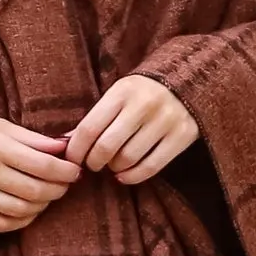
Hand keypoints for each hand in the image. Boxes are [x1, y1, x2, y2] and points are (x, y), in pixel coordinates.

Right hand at [0, 105, 81, 231]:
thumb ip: (29, 137)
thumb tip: (63, 147)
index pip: (44, 166)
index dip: (66, 171)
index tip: (75, 169)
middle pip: (37, 191)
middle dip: (59, 189)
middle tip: (65, 183)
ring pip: (22, 211)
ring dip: (43, 205)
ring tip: (48, 194)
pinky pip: (2, 224)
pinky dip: (22, 220)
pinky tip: (29, 209)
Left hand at [62, 74, 199, 186]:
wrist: (190, 78)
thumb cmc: (144, 91)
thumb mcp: (119, 94)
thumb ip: (96, 117)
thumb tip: (64, 142)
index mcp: (122, 91)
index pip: (89, 128)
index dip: (75, 150)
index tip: (72, 159)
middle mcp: (144, 105)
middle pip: (106, 147)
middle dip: (93, 162)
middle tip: (92, 164)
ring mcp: (166, 121)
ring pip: (128, 159)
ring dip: (114, 169)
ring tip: (112, 165)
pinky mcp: (182, 136)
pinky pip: (151, 167)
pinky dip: (133, 177)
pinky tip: (124, 175)